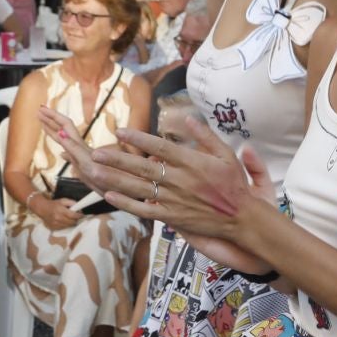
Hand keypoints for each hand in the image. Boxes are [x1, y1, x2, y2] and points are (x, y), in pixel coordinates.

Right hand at [35, 195, 81, 230]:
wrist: (42, 209)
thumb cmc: (54, 204)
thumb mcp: (63, 200)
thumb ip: (72, 203)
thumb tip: (79, 209)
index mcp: (61, 210)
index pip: (74, 216)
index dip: (79, 216)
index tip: (82, 215)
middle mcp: (58, 218)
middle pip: (72, 222)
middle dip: (76, 220)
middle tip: (77, 217)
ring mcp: (55, 224)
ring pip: (68, 226)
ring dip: (71, 223)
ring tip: (70, 219)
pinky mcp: (53, 228)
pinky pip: (63, 228)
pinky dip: (66, 225)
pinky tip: (64, 221)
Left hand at [39, 106, 271, 242]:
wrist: (242, 218)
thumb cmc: (235, 185)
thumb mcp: (226, 155)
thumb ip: (206, 136)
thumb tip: (188, 118)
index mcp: (192, 162)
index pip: (159, 147)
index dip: (137, 138)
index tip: (119, 131)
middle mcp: (179, 180)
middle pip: (142, 167)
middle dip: (118, 158)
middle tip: (96, 151)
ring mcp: (174, 200)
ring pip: (138, 188)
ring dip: (115, 179)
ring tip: (94, 171)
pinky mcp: (172, 217)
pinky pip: (145, 209)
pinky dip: (126, 203)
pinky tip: (110, 196)